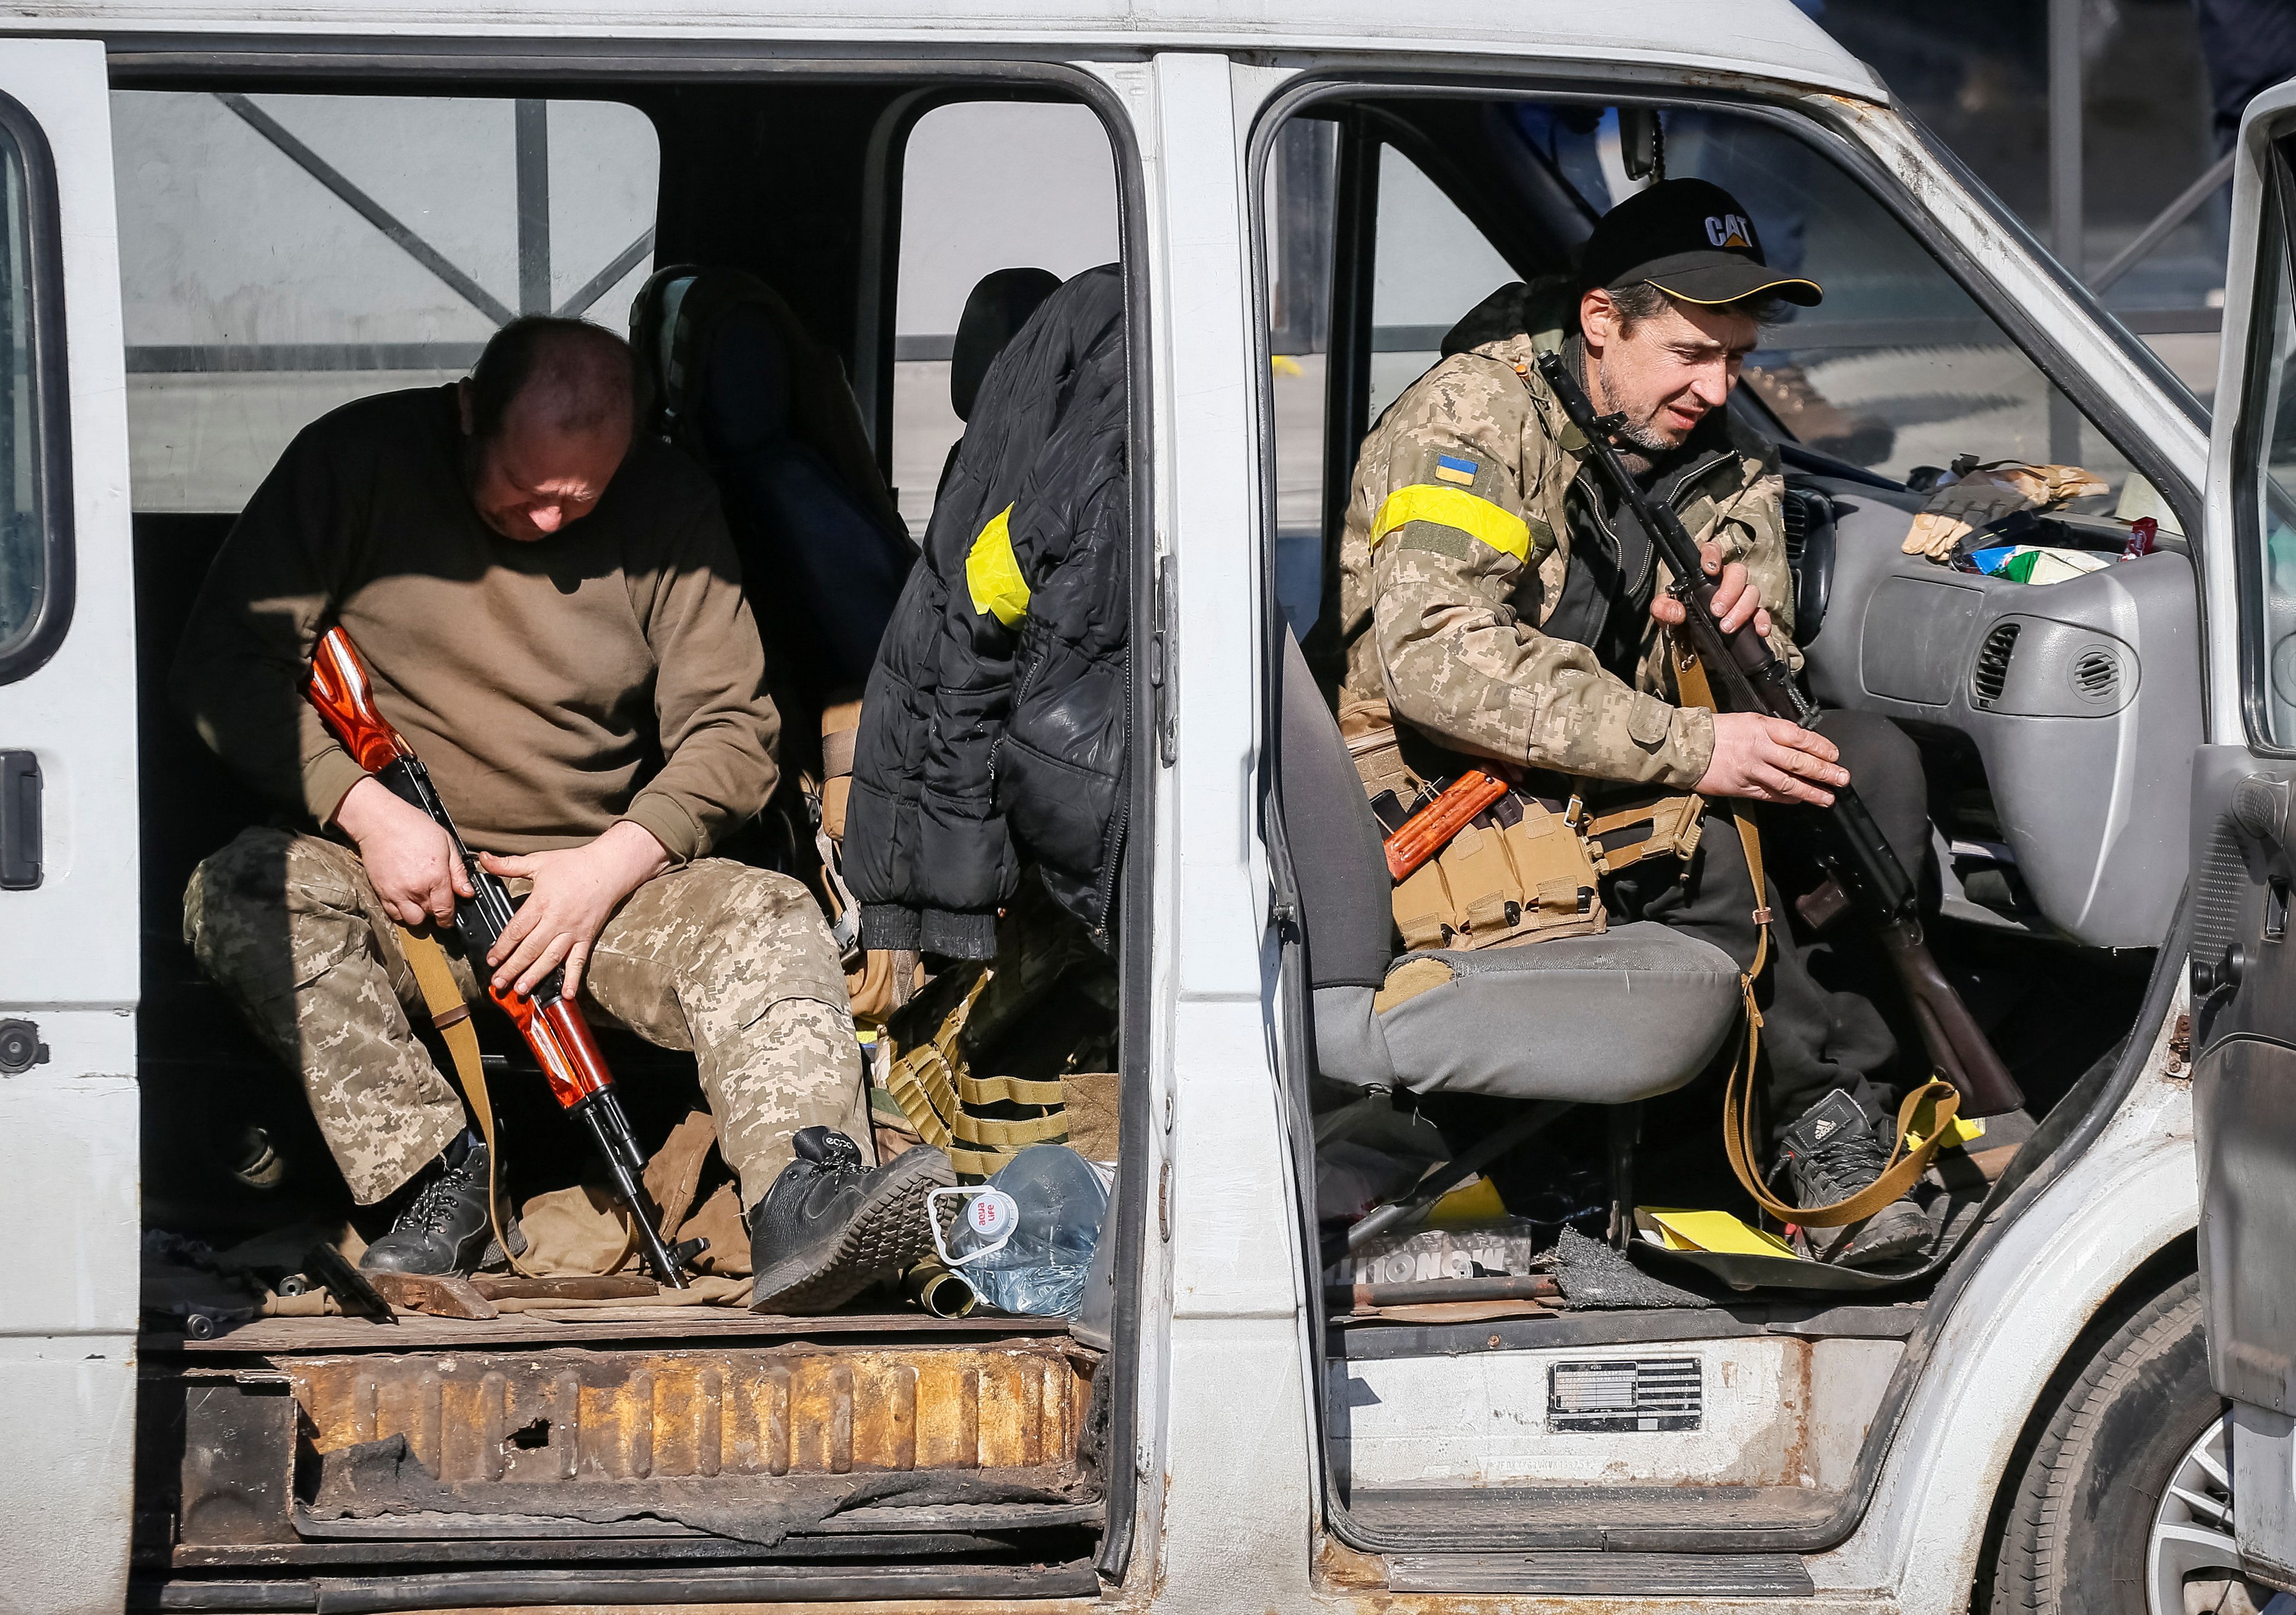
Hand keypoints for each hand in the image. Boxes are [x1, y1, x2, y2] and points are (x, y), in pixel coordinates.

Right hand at [334, 774, 471, 927]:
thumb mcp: (447, 844)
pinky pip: (392, 914)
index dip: (448, 918)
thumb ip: (458, 872)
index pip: (445, 911)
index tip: (449, 918)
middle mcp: (416, 889)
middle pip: (428, 917)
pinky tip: (405, 899)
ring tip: (419, 901)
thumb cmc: (414, 827)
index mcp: (436, 878)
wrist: (380, 822)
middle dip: (434, 913)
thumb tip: (467, 893)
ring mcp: (396, 893)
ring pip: (410, 920)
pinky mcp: (381, 892)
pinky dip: (400, 912)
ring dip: (417, 915)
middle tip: (434, 901)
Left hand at [476, 821, 670, 998]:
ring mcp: (573, 932)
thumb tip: (484, 859)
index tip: (491, 959)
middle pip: (530, 949)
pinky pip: (579, 961)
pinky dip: (573, 978)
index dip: (502, 947)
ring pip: (551, 958)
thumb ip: (508, 864)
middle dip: (512, 968)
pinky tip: (566, 994)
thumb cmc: (573, 864)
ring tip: (521, 989)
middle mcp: (556, 920)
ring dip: (535, 975)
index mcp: (542, 902)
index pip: (517, 930)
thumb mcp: (538, 861)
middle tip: (498, 983)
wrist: (609, 868)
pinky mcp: (586, 938)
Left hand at [1650, 540, 1772, 641]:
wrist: (1688, 649)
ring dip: (1742, 609)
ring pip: (1751, 592)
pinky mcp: (1750, 616)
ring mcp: (1740, 599)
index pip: (1712, 552)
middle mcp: (1725, 583)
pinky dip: (1762, 621)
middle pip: (1737, 573)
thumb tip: (1676, 611)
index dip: (1713, 555)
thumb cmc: (1678, 624)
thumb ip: (1663, 609)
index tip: (1710, 569)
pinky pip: (1762, 614)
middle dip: (1729, 591)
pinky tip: (1759, 630)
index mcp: (1704, 576)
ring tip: (1727, 627)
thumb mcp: (1664, 615)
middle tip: (1716, 611)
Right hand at [1697, 711, 1848, 805]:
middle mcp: (1760, 749)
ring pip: (1787, 783)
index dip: (1821, 747)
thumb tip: (1797, 742)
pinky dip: (1787, 798)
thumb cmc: (1716, 731)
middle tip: (1842, 779)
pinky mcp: (1742, 787)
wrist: (1685, 746)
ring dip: (1810, 791)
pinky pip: (1770, 795)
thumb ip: (1772, 731)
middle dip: (1824, 772)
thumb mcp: (1747, 720)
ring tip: (1827, 798)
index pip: (1800, 737)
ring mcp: (1751, 770)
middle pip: (1799, 762)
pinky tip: (1799, 800)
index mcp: (1762, 728)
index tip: (1834, 755)